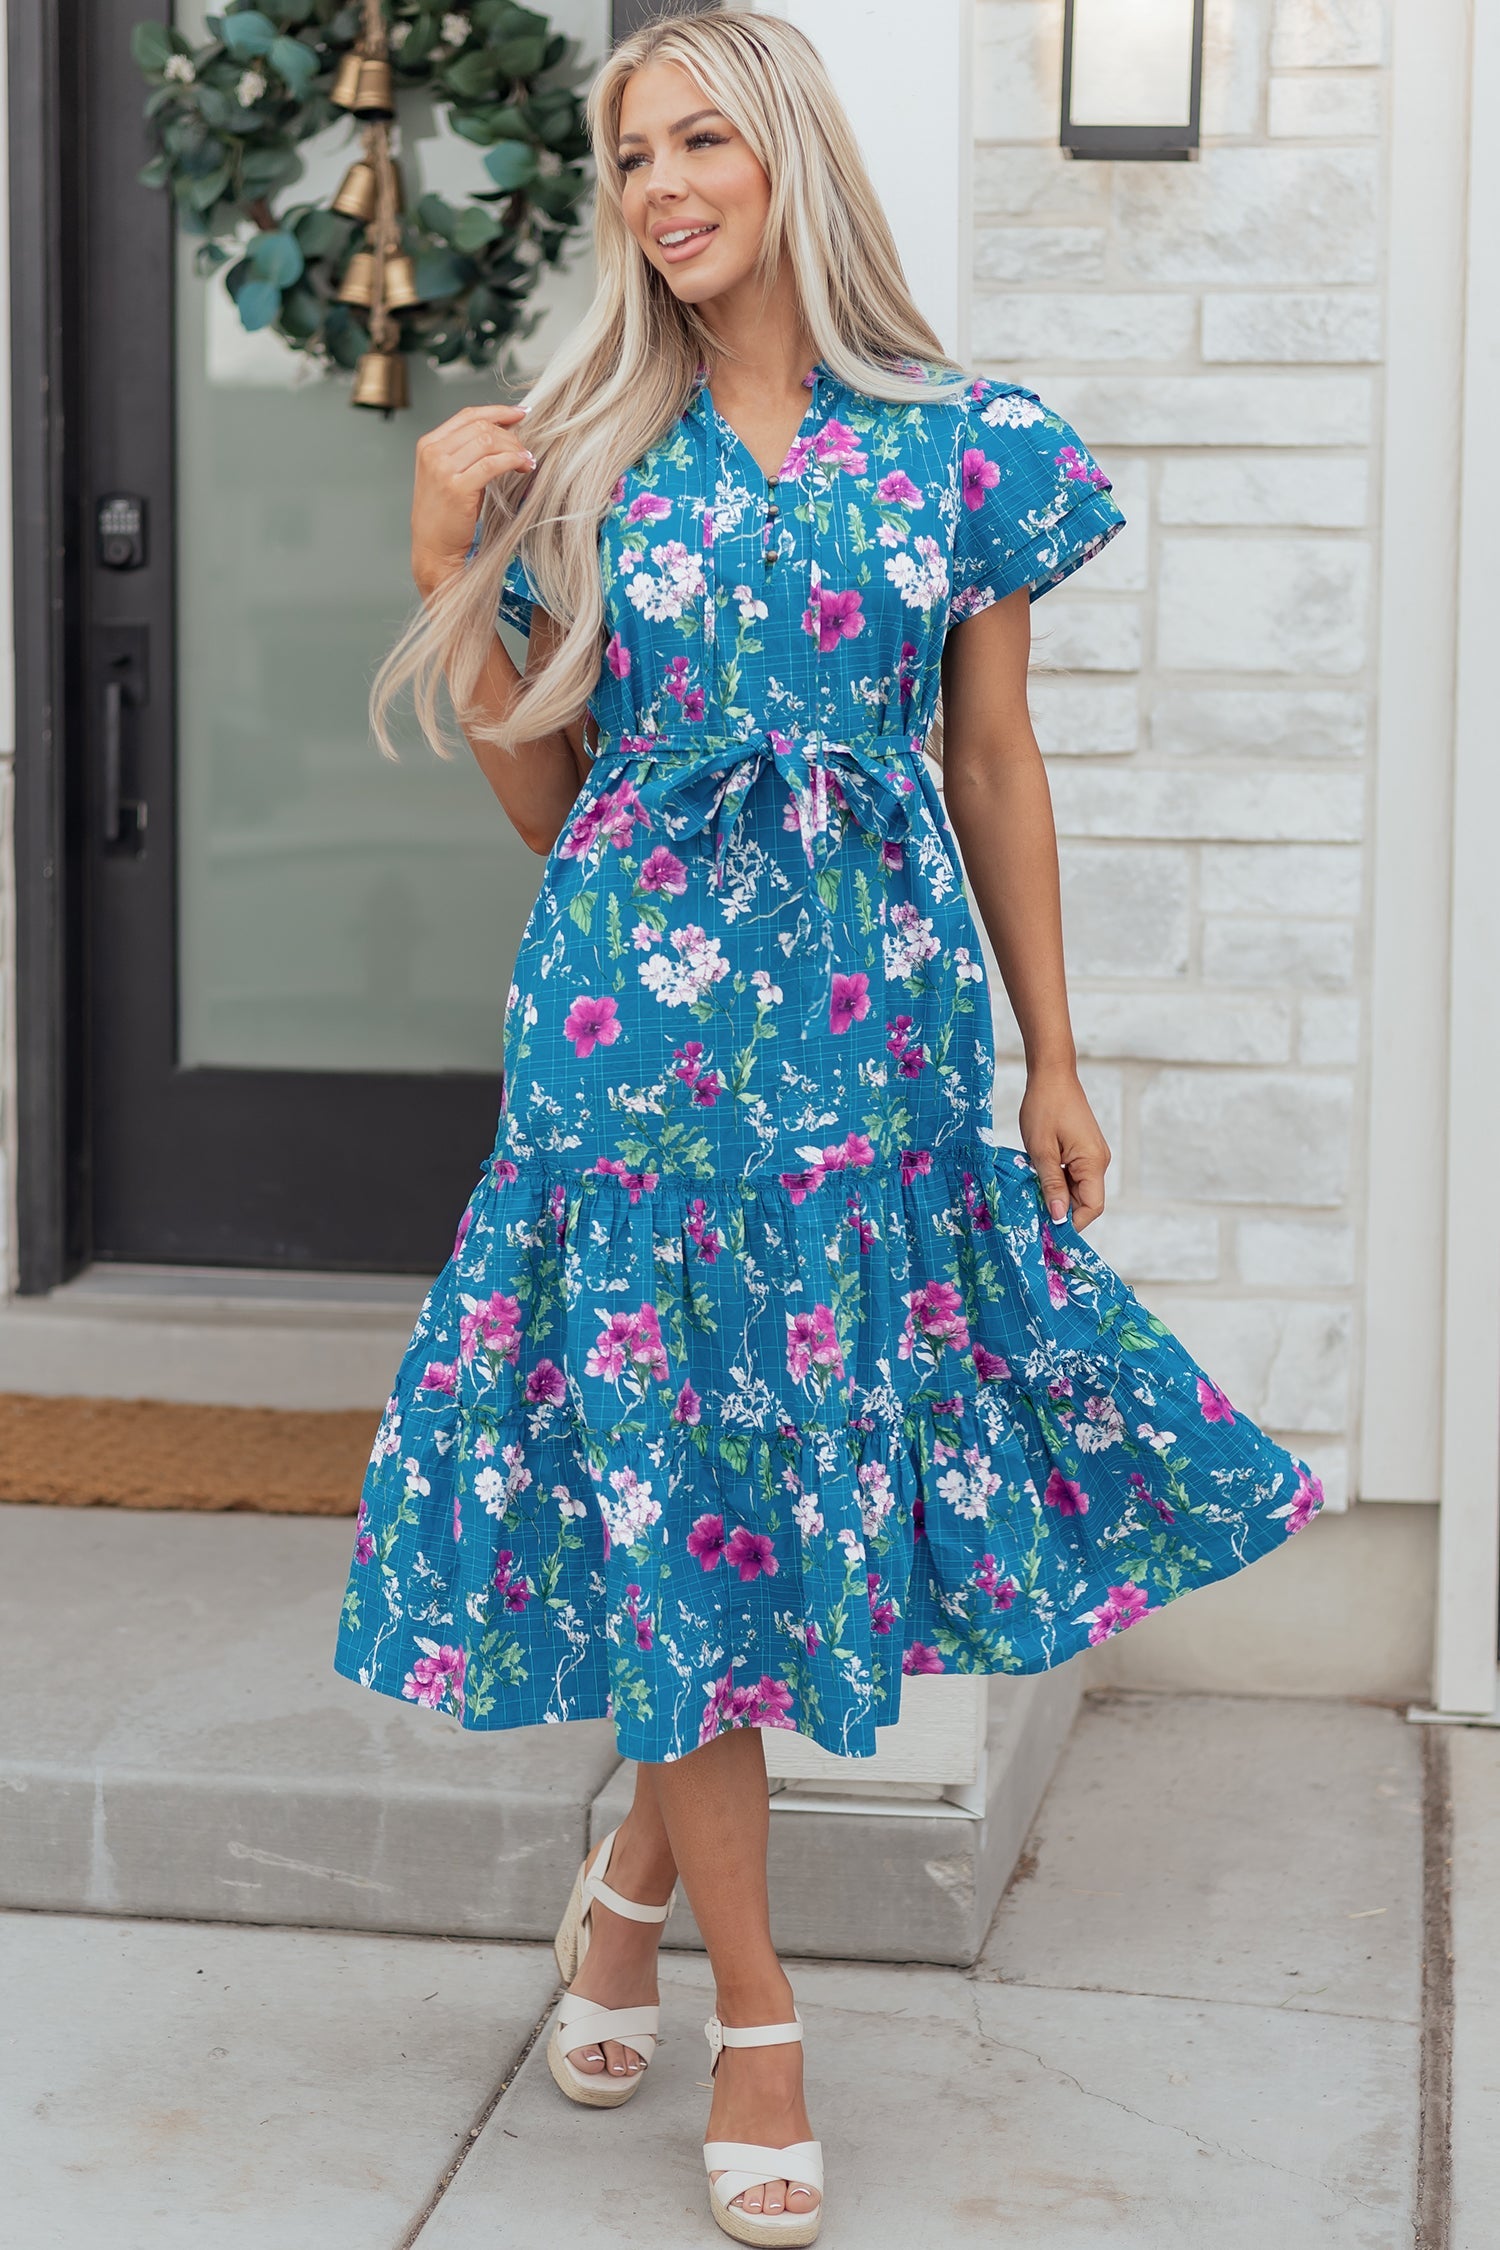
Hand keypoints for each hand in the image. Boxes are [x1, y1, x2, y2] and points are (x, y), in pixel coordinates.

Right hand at [410, 402, 534, 600]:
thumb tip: (503, 433)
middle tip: (525, 449)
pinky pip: (492, 464)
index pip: (467, 415)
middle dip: (510, 434)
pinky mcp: (457, 487)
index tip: (520, 413)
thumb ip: (468, 452)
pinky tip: (524, 466)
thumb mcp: (450, 475)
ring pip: (488, 441)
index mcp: (429, 444)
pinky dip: (513, 461)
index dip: (497, 411)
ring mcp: (442, 469)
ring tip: (527, 460)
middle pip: (480, 426)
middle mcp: (433, 452)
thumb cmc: (446, 516)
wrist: (433, 549)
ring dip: (514, 448)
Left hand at [1019, 1064, 1109, 1230]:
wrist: (1052, 1076)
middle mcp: (1099, 1161)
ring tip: (1031, 1193)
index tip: (1046, 1229)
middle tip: (1031, 1211)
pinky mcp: (1084, 1150)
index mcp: (1093, 1163)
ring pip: (1077, 1189)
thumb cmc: (1045, 1108)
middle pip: (1085, 1201)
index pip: (1092, 1208)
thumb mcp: (1041, 1151)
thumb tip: (1058, 1218)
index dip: (1070, 1222)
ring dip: (1056, 1195)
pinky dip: (1057, 1181)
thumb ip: (1051, 1185)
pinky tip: (1037, 1177)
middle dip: (1060, 1210)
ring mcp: (1092, 1155)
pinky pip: (1073, 1175)